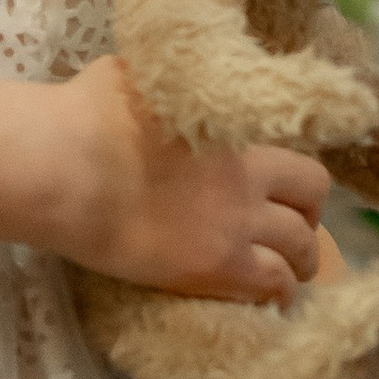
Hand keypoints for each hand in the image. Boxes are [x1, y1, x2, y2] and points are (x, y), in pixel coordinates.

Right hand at [48, 57, 326, 304]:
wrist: (65, 168)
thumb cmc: (88, 115)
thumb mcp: (140, 78)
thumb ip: (170, 89)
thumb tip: (168, 77)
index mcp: (235, 129)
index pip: (297, 154)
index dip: (297, 180)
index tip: (281, 193)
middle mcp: (248, 178)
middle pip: (313, 200)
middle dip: (307, 219)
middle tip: (285, 233)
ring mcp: (235, 225)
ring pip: (301, 252)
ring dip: (297, 263)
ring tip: (282, 276)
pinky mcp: (214, 269)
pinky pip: (271, 287)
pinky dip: (276, 295)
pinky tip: (264, 301)